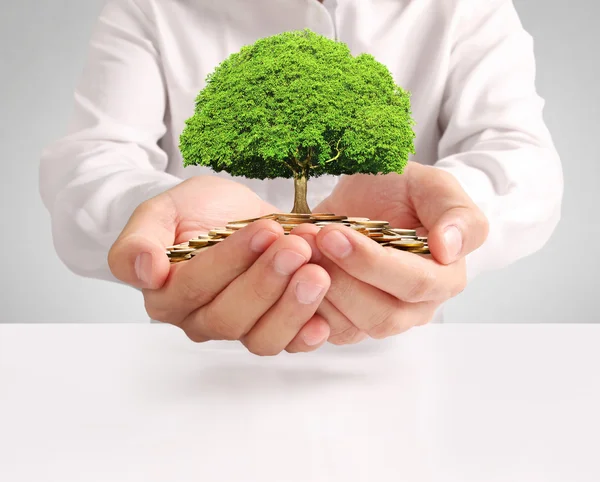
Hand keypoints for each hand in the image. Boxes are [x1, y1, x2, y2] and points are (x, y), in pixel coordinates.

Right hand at [108, 176, 330, 354]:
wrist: (226, 214)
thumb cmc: (192, 212)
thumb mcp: (160, 212)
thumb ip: (138, 241)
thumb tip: (144, 270)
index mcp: (167, 294)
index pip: (194, 286)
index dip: (230, 262)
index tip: (264, 230)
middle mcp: (200, 319)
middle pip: (229, 317)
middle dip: (266, 282)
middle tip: (297, 248)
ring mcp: (239, 327)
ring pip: (260, 338)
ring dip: (291, 307)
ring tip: (317, 273)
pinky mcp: (271, 326)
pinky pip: (287, 344)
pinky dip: (307, 334)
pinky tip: (324, 319)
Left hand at [292, 161, 488, 342]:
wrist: (372, 198)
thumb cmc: (406, 192)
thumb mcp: (433, 186)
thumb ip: (454, 213)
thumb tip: (449, 248)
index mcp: (444, 277)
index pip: (415, 283)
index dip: (372, 263)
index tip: (334, 234)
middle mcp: (414, 308)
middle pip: (379, 314)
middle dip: (338, 279)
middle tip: (308, 242)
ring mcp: (378, 318)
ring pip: (348, 327)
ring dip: (315, 291)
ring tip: (294, 250)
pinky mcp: (345, 322)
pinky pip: (324, 330)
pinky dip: (302, 305)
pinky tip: (287, 273)